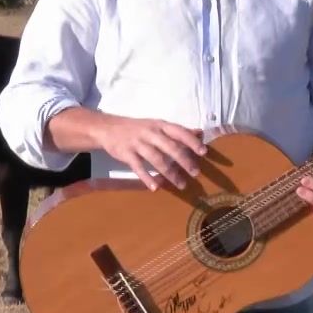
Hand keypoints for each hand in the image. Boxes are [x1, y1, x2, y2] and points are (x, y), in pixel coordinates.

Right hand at [94, 115, 208, 191]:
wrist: (108, 128)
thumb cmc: (138, 128)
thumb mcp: (157, 125)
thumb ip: (177, 131)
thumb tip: (199, 133)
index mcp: (160, 125)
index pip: (179, 132)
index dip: (192, 142)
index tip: (204, 152)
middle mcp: (150, 133)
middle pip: (170, 147)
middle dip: (184, 160)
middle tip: (196, 173)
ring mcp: (137, 143)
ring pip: (156, 159)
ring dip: (170, 173)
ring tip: (181, 184)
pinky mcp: (126, 154)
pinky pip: (138, 167)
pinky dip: (147, 177)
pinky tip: (155, 187)